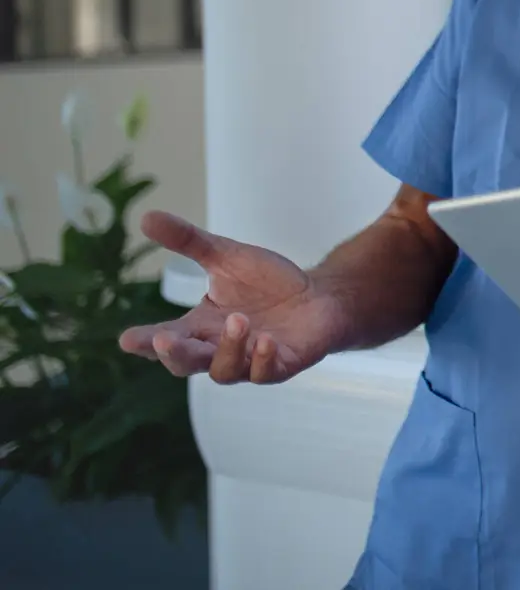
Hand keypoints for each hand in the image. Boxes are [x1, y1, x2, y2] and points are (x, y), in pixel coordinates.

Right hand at [118, 211, 345, 383]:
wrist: (320, 295)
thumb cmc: (268, 282)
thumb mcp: (226, 257)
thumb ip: (189, 242)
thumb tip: (146, 218)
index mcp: (200, 327)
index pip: (165, 339)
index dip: (144, 343)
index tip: (127, 339)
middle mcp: (219, 349)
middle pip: (186, 364)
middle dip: (173, 354)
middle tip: (163, 339)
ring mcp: (250, 361)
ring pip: (225, 371)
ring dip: (228, 348)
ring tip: (238, 320)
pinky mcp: (282, 365)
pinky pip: (267, 373)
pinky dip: (263, 360)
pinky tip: (265, 340)